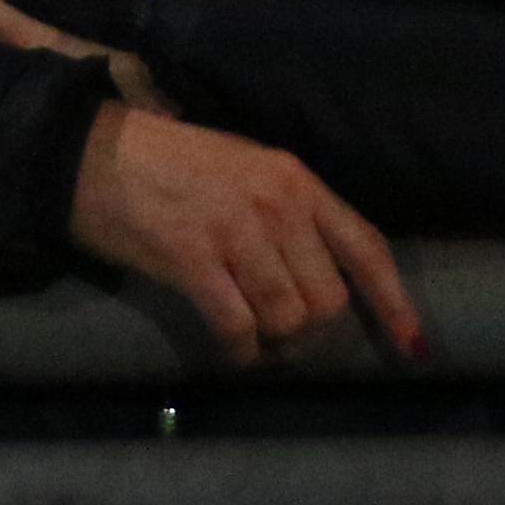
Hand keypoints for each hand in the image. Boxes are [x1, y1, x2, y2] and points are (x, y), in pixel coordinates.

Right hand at [69, 102, 422, 365]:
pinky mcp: (194, 260)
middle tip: (285, 341)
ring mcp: (237, 232)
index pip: (367, 247)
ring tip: (255, 341)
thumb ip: (288, 212)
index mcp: (297, 180)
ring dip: (275, 346)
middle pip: (329, 299)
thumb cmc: (169, 163)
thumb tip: (318, 273)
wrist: (91, 151)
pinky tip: (230, 351)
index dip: (394, 302)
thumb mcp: (246, 168)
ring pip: (289, 320)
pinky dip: (240, 353)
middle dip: (313, 335)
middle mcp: (278, 205)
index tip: (412, 347)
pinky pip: (239, 328)